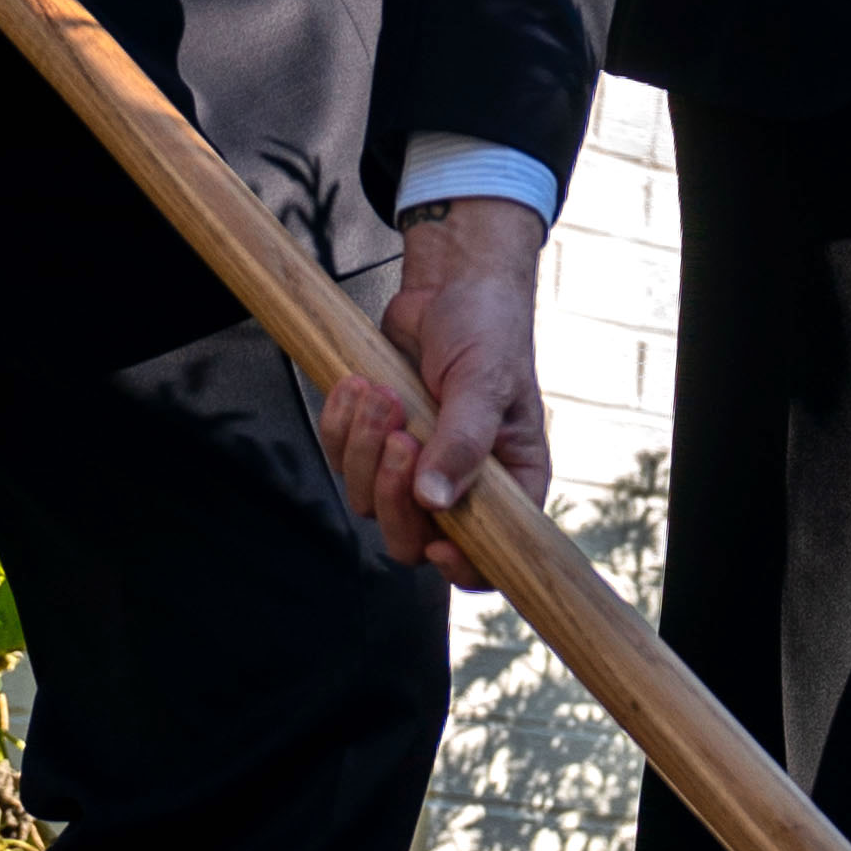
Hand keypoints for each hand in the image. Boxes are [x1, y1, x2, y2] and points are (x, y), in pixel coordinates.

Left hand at [316, 198, 553, 585]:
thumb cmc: (489, 328)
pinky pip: (343, 460)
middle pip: (412, 537)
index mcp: (508, 480)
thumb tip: (435, 501)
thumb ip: (463, 442)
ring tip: (381, 394)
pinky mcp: (376, 440)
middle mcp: (461, 483)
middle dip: (393, 493)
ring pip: (368, 501)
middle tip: (399, 437)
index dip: (461, 566)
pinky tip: (357, 386)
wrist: (451, 283)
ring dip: (365, 448)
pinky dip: (341, 427)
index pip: (491, 555)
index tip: (437, 540)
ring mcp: (415, 465)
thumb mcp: (486, 381)